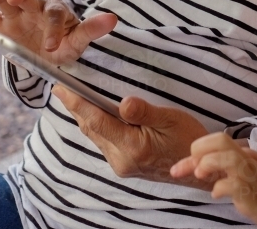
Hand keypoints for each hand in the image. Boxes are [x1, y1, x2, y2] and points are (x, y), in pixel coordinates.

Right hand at [0, 0, 116, 64]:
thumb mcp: (78, 41)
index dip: (53, 28)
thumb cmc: (64, 42)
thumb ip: (92, 30)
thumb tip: (113, 19)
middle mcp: (34, 6)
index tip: (50, 46)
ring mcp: (15, 13)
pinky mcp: (0, 23)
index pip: (55, 14)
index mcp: (55, 10)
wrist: (47, 50)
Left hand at [51, 87, 211, 188]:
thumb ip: (143, 112)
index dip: (77, 103)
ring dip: (84, 116)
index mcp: (133, 147)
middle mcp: (122, 159)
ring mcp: (121, 164)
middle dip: (76, 107)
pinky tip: (94, 113)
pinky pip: (102, 141)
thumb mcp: (170, 119)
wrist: (195, 168)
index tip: (61, 89)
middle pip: (91, 128)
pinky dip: (95, 125)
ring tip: (74, 96)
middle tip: (63, 87)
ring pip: (94, 136)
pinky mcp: (122, 165)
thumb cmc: (186, 139)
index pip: (97, 121)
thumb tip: (122, 102)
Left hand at [171, 133, 256, 228]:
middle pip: (222, 140)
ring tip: (199, 175)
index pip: (217, 140)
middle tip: (186, 169)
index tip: (181, 166)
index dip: (196, 149)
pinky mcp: (255, 194)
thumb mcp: (246, 172)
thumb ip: (226, 164)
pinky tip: (216, 194)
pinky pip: (236, 185)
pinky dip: (221, 188)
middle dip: (198, 150)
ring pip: (229, 158)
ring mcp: (253, 176)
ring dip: (209, 164)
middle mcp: (249, 160)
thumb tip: (199, 163)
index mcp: (245, 153)